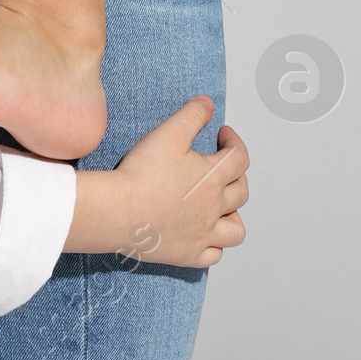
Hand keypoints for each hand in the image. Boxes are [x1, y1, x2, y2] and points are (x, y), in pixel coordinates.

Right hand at [66, 99, 248, 267]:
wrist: (118, 211)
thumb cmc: (142, 173)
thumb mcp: (168, 132)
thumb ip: (192, 115)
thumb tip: (209, 104)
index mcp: (212, 178)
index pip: (240, 157)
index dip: (235, 142)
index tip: (222, 134)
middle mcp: (214, 208)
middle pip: (241, 192)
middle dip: (237, 174)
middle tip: (221, 165)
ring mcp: (203, 235)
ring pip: (235, 230)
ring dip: (233, 214)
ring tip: (220, 205)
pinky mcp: (188, 255)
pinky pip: (214, 255)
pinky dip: (214, 245)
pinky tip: (203, 234)